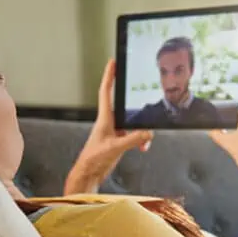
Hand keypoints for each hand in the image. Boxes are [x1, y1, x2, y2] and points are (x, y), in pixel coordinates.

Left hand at [65, 59, 152, 194]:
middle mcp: (109, 123)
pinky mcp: (119, 142)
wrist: (88, 174)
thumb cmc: (94, 159)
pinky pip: (135, 136)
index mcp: (104, 119)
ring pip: (133, 124)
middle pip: (125, 106)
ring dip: (141, 132)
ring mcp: (115, 132)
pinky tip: (142, 148)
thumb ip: (133, 139)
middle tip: (140, 93)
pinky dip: (141, 141)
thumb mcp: (115, 147)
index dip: (109, 76)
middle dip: (135, 105)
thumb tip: (148, 133)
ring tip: (144, 143)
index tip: (113, 63)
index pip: (106, 92)